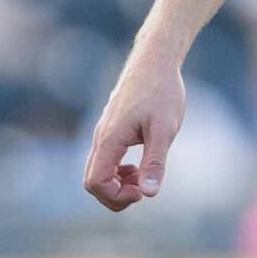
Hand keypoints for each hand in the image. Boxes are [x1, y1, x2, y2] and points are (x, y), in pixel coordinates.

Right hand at [81, 58, 186, 210]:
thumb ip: (155, 162)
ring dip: (118, 183)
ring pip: (98, 171)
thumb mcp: (164, 130)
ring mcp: (103, 132)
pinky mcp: (111, 128)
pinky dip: (118, 171)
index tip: (142, 190)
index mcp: (109, 139)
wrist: (155, 61)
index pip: (95, 183)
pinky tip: (139, 164)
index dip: (116, 196)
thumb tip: (148, 194)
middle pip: (92, 182)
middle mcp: (101, 137)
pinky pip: (105, 160)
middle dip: (115, 195)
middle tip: (143, 188)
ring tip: (144, 174)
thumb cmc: (162, 92)